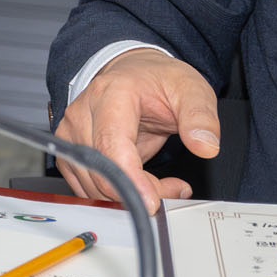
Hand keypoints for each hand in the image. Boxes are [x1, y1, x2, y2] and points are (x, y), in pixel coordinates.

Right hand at [54, 48, 219, 212]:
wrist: (135, 74)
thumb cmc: (158, 81)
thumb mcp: (192, 90)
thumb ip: (201, 117)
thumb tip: (205, 147)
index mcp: (111, 94)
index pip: (110, 144)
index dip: (129, 178)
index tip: (152, 203)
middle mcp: (83, 112)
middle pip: (101, 169)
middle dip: (141, 190)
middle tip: (175, 187)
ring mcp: (72, 131)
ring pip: (92, 183)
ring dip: (130, 194)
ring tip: (162, 183)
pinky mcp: (71, 149)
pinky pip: (87, 185)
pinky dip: (115, 193)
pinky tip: (140, 182)